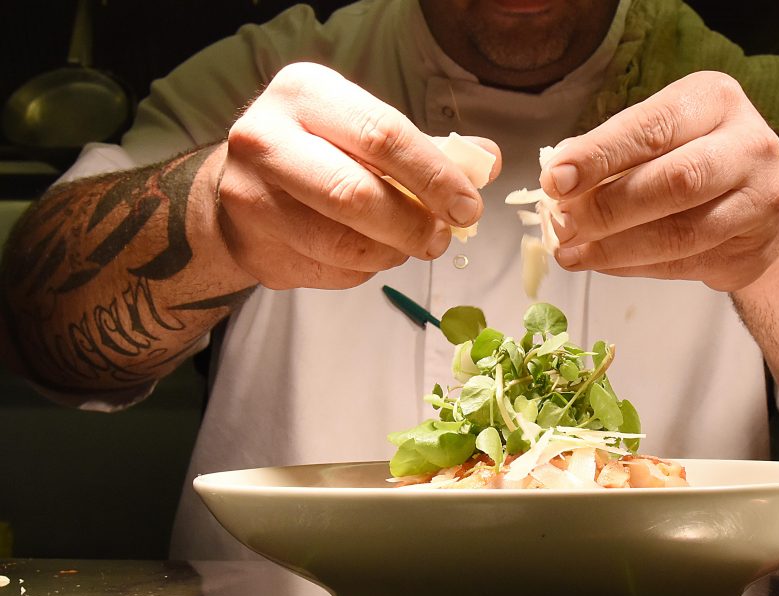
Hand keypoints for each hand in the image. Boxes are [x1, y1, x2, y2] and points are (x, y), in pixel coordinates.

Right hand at [216, 62, 498, 289]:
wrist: (243, 186)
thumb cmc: (318, 151)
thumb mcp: (367, 130)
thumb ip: (429, 147)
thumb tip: (488, 162)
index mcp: (305, 93)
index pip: (382, 135)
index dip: (434, 177)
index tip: (469, 207)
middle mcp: (266, 139)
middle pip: (356, 195)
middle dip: (413, 226)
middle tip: (441, 239)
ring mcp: (251, 197)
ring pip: (342, 244)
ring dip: (391, 254)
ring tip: (406, 245)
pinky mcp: (252, 247)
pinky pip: (328, 271)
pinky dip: (362, 271)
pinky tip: (363, 253)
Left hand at [541, 71, 778, 291]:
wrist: (760, 200)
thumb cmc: (694, 156)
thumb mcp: (659, 137)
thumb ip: (612, 152)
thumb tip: (557, 177)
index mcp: (713, 100)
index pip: (651, 128)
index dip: (599, 156)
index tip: (555, 180)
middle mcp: (747, 142)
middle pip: (675, 181)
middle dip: (608, 208)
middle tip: (563, 225)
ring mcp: (760, 197)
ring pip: (682, 233)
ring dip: (616, 248)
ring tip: (572, 253)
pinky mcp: (756, 245)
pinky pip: (685, 263)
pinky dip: (635, 266)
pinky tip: (602, 263)